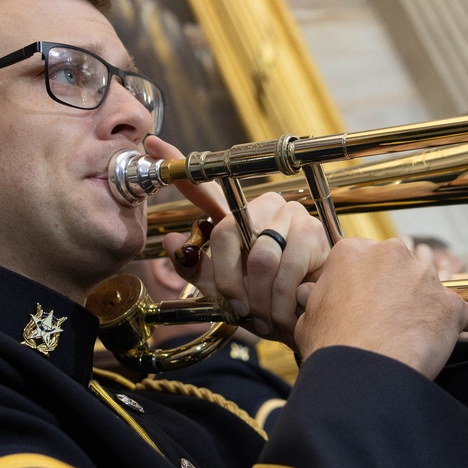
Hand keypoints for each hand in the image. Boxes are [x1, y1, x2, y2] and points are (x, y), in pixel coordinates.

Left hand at [147, 136, 332, 343]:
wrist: (311, 322)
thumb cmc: (267, 304)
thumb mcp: (225, 292)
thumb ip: (198, 269)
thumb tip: (171, 242)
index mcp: (242, 218)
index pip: (208, 188)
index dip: (179, 164)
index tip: (152, 144)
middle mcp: (266, 206)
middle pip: (227, 232)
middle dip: (231, 283)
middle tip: (243, 307)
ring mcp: (293, 216)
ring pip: (259, 259)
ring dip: (260, 298)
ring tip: (268, 312)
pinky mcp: (314, 234)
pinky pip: (284, 270)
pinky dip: (281, 301)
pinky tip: (289, 309)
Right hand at [294, 236, 467, 380]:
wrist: (365, 371)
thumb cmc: (333, 346)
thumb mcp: (308, 318)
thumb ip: (316, 300)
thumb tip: (311, 296)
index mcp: (352, 252)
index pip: (362, 257)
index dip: (362, 279)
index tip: (363, 297)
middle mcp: (390, 254)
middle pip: (397, 264)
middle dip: (395, 285)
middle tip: (386, 314)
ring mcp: (423, 276)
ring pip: (428, 285)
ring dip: (424, 302)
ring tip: (416, 330)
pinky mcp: (450, 303)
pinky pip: (465, 310)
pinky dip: (465, 322)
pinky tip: (466, 331)